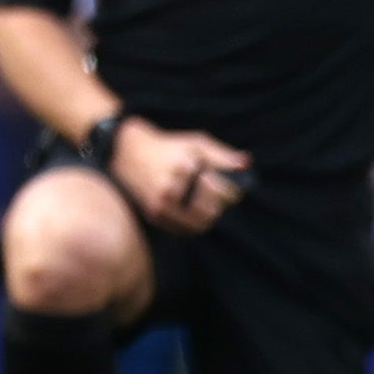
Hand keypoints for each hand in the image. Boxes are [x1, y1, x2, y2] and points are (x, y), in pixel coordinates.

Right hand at [108, 120, 252, 232]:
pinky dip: (193, 224)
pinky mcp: (154, 214)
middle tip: (216, 195)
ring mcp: (161, 203)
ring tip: (204, 203)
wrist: (127, 152)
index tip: (232, 188)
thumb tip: (246, 165)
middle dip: (219, 204)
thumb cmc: (168, 147)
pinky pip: (184, 230)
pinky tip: (191, 210)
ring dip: (207, 216)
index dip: (233, 191)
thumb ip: (222, 155)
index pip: (223, 190)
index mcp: (185, 166)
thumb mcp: (195, 143)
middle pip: (212, 211)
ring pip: (199, 224)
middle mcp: (171, 187)